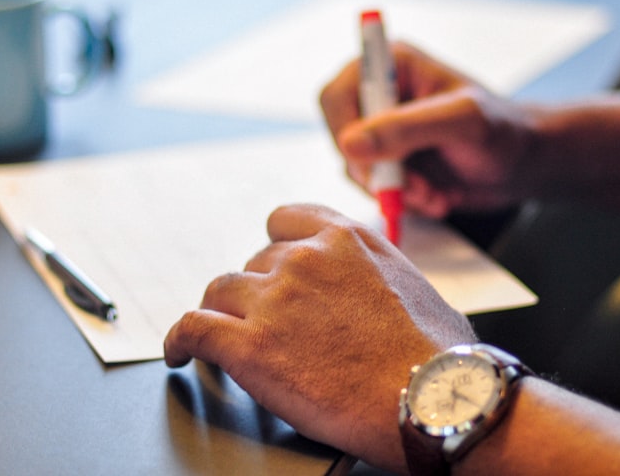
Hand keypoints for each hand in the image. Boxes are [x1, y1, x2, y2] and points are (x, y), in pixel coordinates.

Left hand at [163, 203, 476, 470]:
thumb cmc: (439, 356)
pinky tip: (180, 352)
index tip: (270, 263)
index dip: (274, 245)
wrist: (432, 399)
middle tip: (265, 322)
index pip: (286, 220)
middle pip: (254, 262)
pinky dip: (179, 340)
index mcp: (347, 239)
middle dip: (258, 291)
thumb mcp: (417, 288)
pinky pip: (191, 329)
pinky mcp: (248, 347)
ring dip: (221, 314)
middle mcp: (305, 259)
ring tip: (218, 335)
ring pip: (219, 292)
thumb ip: (379, 275)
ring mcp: (274, 300)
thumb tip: (377, 290)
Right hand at [320, 42, 535, 217]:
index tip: (375, 164)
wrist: (525, 166)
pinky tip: (437, 199)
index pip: (337, 96)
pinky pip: (375, 190)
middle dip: (377, 172)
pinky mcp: (392, 163)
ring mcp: (384, 132)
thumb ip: (406, 129)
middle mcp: (381, 96)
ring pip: (357, 170)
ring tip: (436, 195)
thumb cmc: (503, 131)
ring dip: (395, 192)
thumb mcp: (461, 123)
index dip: (346, 133)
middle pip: (341, 138)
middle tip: (417, 188)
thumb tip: (349, 145)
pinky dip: (404, 202)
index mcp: (392, 65)